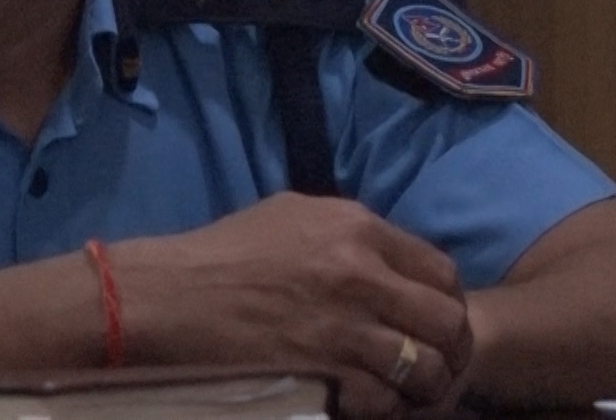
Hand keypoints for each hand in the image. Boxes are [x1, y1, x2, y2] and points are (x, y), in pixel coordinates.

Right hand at [110, 193, 472, 419]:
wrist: (168, 295)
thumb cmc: (221, 253)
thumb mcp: (292, 215)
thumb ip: (348, 231)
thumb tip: (384, 253)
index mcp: (357, 227)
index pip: (441, 270)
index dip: (446, 303)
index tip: (434, 324)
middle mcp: (361, 271)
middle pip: (447, 320)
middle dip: (448, 348)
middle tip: (433, 366)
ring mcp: (344, 323)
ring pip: (424, 366)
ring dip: (422, 386)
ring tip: (407, 394)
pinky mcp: (323, 369)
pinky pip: (382, 398)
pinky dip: (383, 407)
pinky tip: (368, 404)